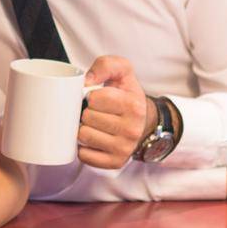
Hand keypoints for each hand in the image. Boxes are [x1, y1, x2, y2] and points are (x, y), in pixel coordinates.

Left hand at [78, 55, 154, 169]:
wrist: (143, 121)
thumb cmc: (126, 94)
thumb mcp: (122, 71)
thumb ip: (105, 65)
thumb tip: (86, 82)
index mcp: (133, 105)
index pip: (94, 98)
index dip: (90, 95)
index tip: (97, 97)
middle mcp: (132, 129)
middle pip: (87, 118)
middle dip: (86, 112)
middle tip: (96, 112)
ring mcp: (124, 148)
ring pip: (84, 136)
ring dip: (83, 129)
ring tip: (94, 124)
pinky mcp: (116, 162)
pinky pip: (84, 156)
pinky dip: (83, 147)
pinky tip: (93, 139)